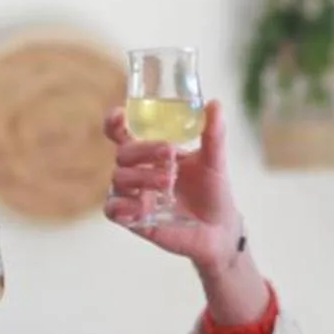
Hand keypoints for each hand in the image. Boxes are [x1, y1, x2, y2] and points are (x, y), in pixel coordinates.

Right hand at [103, 103, 269, 325]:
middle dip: (143, 150)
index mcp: (152, 152)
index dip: (114, 123)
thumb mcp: (215, 161)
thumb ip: (213, 134)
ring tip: (168, 183)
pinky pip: (113, 209)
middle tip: (169, 154)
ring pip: (119, 179)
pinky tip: (143, 206)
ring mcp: (134, 195)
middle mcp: (138, 171)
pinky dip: (123, 206)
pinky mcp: (133, 219)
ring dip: (142, 177)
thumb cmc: (213, 191)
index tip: (120, 115)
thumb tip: (215, 104)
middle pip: (122, 154)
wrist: (220, 229)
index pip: (123, 133)